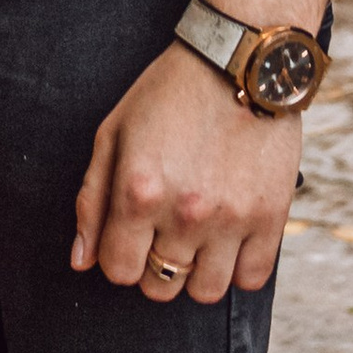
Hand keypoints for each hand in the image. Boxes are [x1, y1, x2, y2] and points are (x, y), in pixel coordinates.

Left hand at [71, 42, 298, 306]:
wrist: (239, 60)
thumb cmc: (169, 92)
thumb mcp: (114, 131)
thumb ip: (92, 199)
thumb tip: (82, 260)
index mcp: (139, 190)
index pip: (118, 270)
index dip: (119, 255)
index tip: (130, 235)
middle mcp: (184, 213)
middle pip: (159, 287)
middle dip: (154, 264)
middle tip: (164, 229)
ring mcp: (231, 219)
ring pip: (205, 292)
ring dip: (196, 270)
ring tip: (198, 232)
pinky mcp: (271, 218)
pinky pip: (251, 279)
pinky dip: (238, 266)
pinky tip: (230, 233)